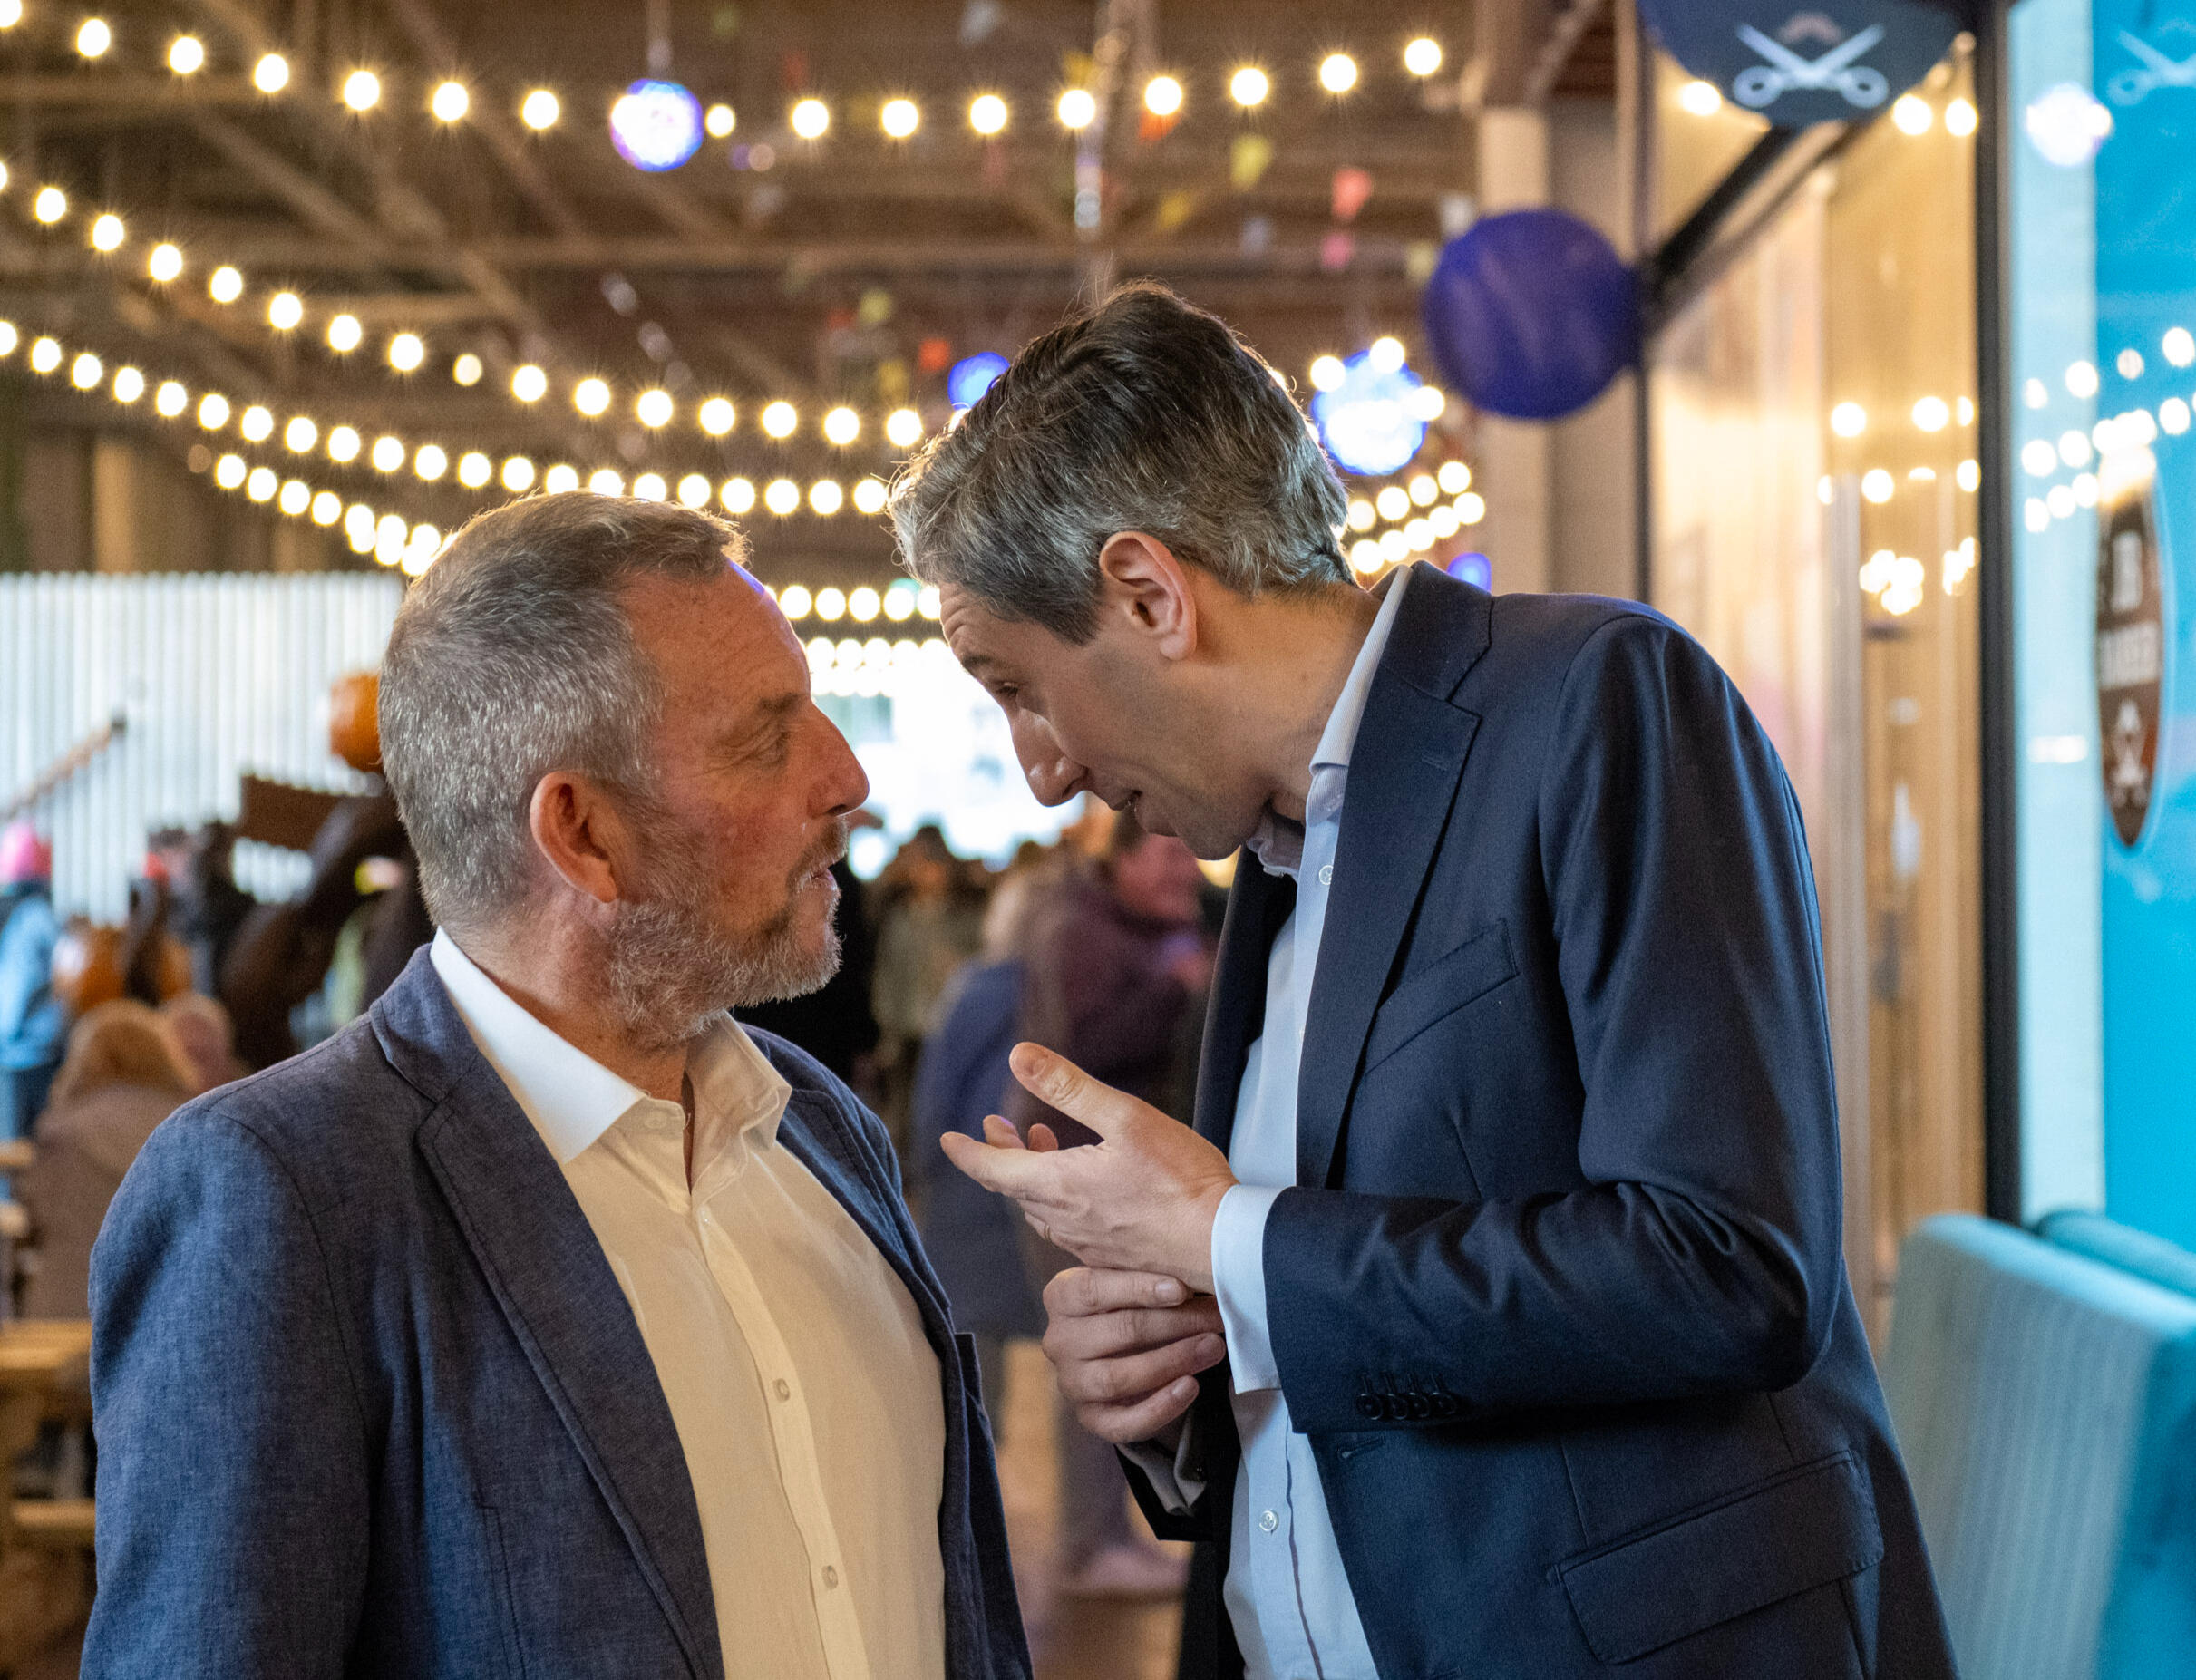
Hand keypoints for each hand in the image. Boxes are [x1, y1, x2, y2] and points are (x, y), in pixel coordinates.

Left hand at [941, 1043, 1236, 1290]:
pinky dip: (1059, 1197)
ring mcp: (1089, 1243)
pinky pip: (1069, 1226)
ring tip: (1039, 1145)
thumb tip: (1018, 1056)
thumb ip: (1069, 1087)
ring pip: (1042, 1208)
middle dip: (999, 1156)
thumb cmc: (1182, 1180)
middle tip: (994, 1129)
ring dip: (1030, 1176)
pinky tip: (1083, 1186)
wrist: (1224, 1245)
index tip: (947, 1140)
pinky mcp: (1113, 1256)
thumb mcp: (1126, 1117)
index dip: (967, 1152)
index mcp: (1059, 1186)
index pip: (992, 1170)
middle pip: (1015, 1188)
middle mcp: (1065, 1220)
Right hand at [1044, 1267, 1226, 1443]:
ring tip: (1212, 1347)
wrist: (1116, 1354)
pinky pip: (1123, 1422)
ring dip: (1173, 1361)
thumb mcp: (1131, 1285)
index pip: (1093, 1288)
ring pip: (1118, 1377)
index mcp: (1062, 1296)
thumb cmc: (1128, 1305)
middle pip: (1118, 1330)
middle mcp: (1059, 1340)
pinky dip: (1160, 1407)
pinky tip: (1191, 1386)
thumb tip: (1200, 1274)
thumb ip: (1152, 1278)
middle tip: (1216, 1317)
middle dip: (1176, 1323)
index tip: (1181, 1290)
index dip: (1137, 1288)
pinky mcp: (1090, 1418)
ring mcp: (1072, 1382)